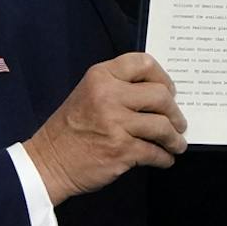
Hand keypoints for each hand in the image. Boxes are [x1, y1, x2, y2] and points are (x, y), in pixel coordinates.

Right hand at [24, 53, 187, 205]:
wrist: (49, 161)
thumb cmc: (70, 129)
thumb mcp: (88, 93)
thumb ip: (119, 88)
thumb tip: (160, 95)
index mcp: (101, 76)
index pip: (144, 63)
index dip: (163, 77)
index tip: (169, 91)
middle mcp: (108, 95)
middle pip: (161, 96)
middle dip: (175, 112)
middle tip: (178, 123)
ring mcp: (115, 123)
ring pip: (163, 126)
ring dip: (174, 138)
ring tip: (176, 143)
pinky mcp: (121, 150)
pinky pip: (155, 152)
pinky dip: (164, 158)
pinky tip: (164, 158)